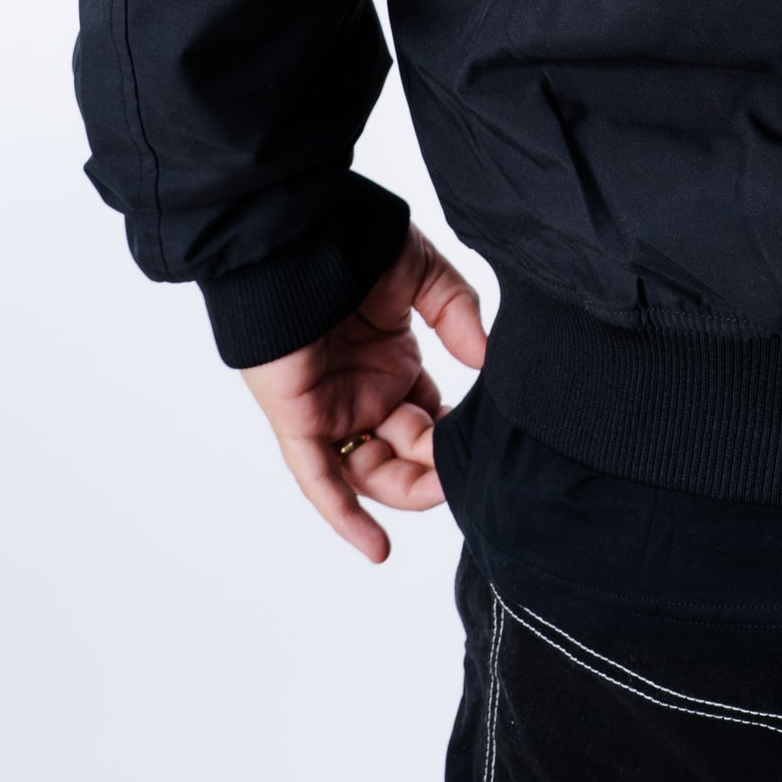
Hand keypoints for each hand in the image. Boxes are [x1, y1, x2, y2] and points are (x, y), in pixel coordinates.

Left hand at [239, 225, 487, 561]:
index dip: (457, 435)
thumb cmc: (352, 242)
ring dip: (407, 488)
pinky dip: (345, 516)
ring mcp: (333, 409)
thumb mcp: (423, 274)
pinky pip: (320, 480)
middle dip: (438, 467)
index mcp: (393, 364)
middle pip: (406, 455)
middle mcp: (363, 393)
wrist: (293, 234)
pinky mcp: (301, 420)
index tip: (489, 435)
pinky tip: (377, 547)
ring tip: (442, 485)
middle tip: (470, 466)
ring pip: (371, 474)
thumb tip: (488, 357)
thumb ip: (458, 314)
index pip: (431, 419)